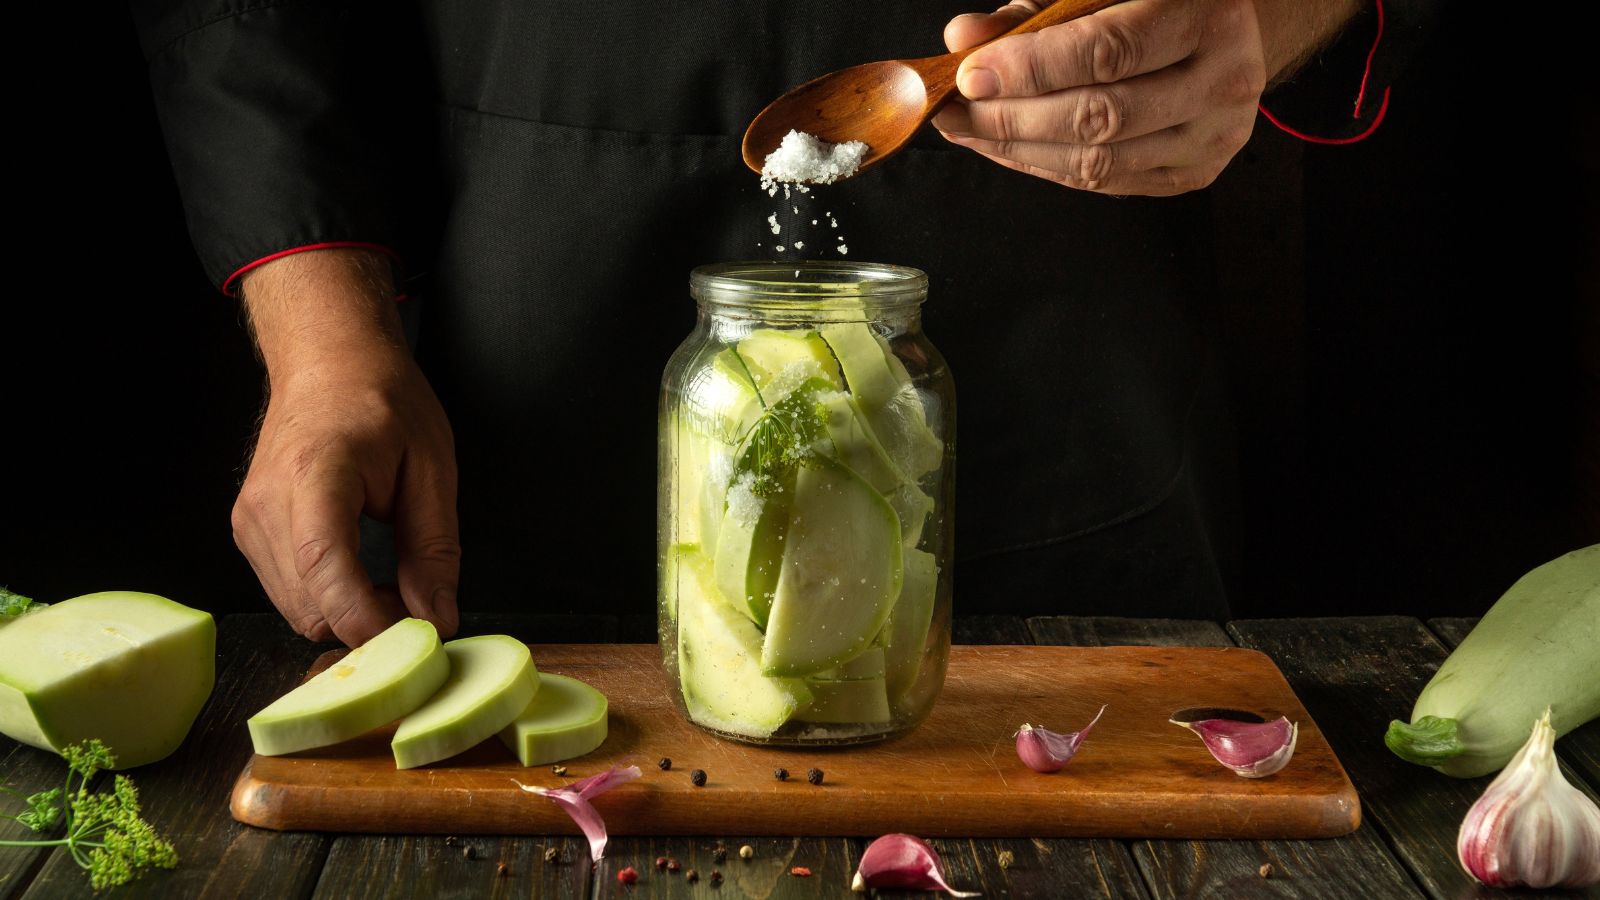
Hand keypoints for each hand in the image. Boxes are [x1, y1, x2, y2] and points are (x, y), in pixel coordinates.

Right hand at [232, 249, 459, 645]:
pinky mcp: (248, 533)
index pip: (325, 567)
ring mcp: (248, 521)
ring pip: (298, 610)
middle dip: (370, 624)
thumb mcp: (431, 469)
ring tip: (395, 584)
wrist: (328, 362)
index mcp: (314, 474)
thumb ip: (435, 549)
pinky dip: (330, 600)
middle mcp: (266, 503)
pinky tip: (364, 575)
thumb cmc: (383, 401)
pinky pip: (289, 593)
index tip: (413, 637)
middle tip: (421, 604)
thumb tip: (438, 619)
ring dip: (350, 616)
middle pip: (310, 605)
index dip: (366, 618)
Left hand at [932, 0, 1347, 194]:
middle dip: (1012, 118)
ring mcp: (1214, 137)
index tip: (971, 74)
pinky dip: (1046, 166)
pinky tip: (1007, 148)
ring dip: (1019, 150)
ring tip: (968, 131)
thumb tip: (963, 39)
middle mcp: (1223, 80)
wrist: (1224, 35)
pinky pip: (1107, 183)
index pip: (1107, 52)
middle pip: (1099, 116)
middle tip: (956, 111)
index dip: (1032, 68)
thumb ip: (1033, 12)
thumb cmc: (1152, 4)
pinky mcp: (1194, 174)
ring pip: (1099, 161)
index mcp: (1207, 15)